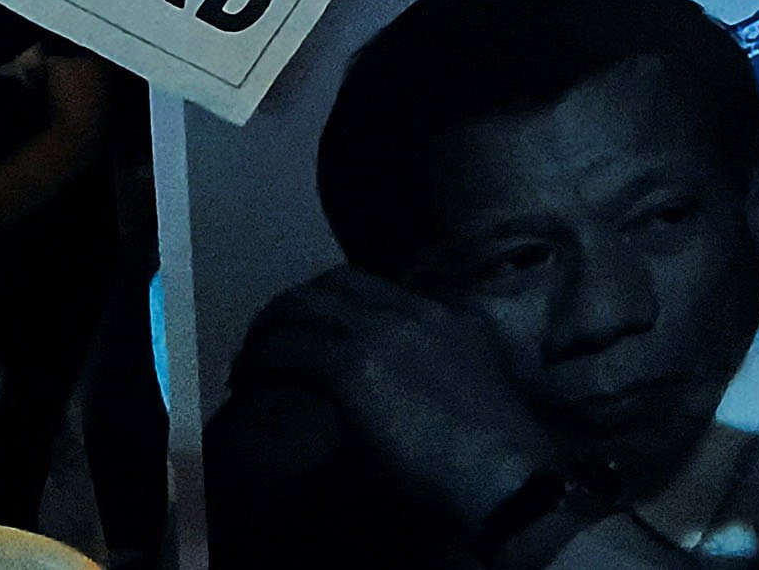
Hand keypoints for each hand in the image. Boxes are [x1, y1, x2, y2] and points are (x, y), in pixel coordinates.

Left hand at [229, 267, 558, 532]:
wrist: (506, 475)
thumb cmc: (499, 451)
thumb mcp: (486, 384)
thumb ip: (456, 361)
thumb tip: (424, 380)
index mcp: (443, 313)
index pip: (364, 283)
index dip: (324, 301)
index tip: (307, 329)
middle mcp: (410, 311)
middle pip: (327, 285)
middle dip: (290, 309)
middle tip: (269, 342)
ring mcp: (381, 334)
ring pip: (298, 309)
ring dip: (267, 334)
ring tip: (252, 364)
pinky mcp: (353, 369)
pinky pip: (287, 349)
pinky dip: (260, 362)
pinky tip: (251, 382)